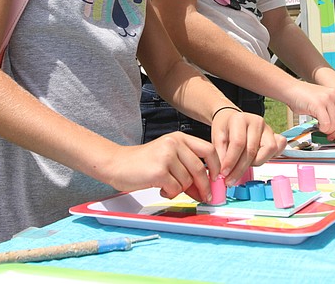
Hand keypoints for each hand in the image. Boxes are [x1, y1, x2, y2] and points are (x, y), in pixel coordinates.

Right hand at [104, 132, 219, 202]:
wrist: (117, 164)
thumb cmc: (144, 163)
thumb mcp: (169, 157)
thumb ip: (188, 167)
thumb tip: (207, 188)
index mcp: (179, 138)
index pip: (208, 150)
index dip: (216, 167)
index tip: (217, 180)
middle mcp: (174, 143)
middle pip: (200, 169)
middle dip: (204, 187)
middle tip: (205, 197)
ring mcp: (166, 156)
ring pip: (187, 181)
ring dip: (180, 190)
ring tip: (167, 186)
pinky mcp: (159, 171)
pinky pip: (175, 189)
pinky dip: (170, 193)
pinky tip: (161, 188)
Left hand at [210, 108, 286, 185]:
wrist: (232, 119)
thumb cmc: (225, 128)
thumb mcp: (217, 137)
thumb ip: (220, 153)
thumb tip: (223, 172)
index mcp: (240, 119)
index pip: (238, 143)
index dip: (231, 160)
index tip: (224, 173)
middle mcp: (256, 121)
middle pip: (252, 150)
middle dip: (240, 169)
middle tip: (230, 180)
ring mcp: (267, 128)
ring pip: (268, 150)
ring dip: (255, 163)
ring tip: (243, 166)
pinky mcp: (275, 135)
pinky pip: (279, 148)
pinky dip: (269, 157)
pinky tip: (256, 161)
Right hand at [284, 80, 334, 141]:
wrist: (291, 89)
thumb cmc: (304, 98)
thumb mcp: (323, 104)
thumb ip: (332, 114)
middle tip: (331, 138)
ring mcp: (328, 99)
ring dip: (329, 132)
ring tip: (323, 132)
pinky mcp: (319, 104)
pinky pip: (326, 124)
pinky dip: (323, 129)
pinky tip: (318, 126)